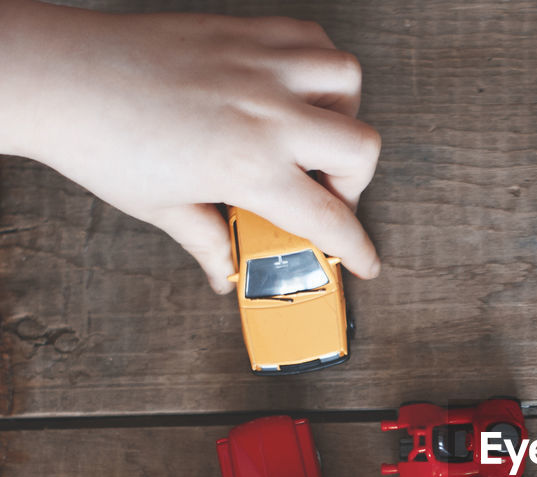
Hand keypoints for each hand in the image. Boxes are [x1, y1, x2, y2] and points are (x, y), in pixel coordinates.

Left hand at [0, 0, 381, 290]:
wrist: (57, 76)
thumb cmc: (99, 138)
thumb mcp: (161, 207)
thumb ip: (207, 240)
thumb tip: (223, 269)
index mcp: (249, 166)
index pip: (330, 218)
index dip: (357, 249)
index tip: (364, 262)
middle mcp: (267, 113)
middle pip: (361, 147)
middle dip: (354, 179)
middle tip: (323, 190)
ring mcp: (260, 65)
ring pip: (348, 80)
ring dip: (343, 111)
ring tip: (313, 130)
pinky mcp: (244, 32)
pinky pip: (312, 37)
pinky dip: (317, 62)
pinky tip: (294, 86)